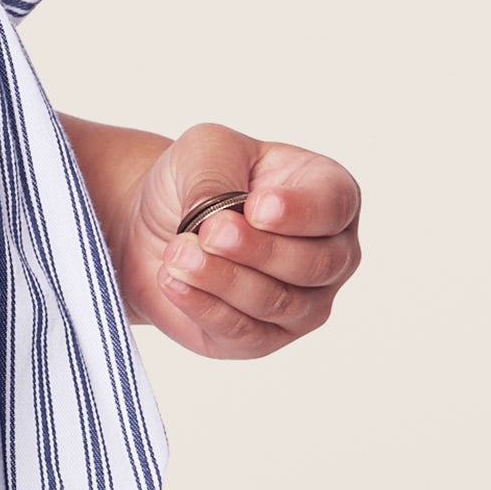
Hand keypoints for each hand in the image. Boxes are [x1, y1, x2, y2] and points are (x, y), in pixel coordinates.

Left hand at [116, 121, 361, 357]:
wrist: (156, 222)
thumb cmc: (200, 179)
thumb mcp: (204, 150)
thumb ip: (215, 177)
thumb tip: (214, 216)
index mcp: (329, 195)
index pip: (335, 207)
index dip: (299, 211)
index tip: (256, 207)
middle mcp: (330, 254)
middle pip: (314, 264)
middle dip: (258, 250)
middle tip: (208, 232)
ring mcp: (303, 303)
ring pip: (277, 302)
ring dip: (223, 278)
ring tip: (177, 252)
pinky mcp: (262, 338)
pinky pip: (244, 332)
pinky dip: (205, 306)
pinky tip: (172, 281)